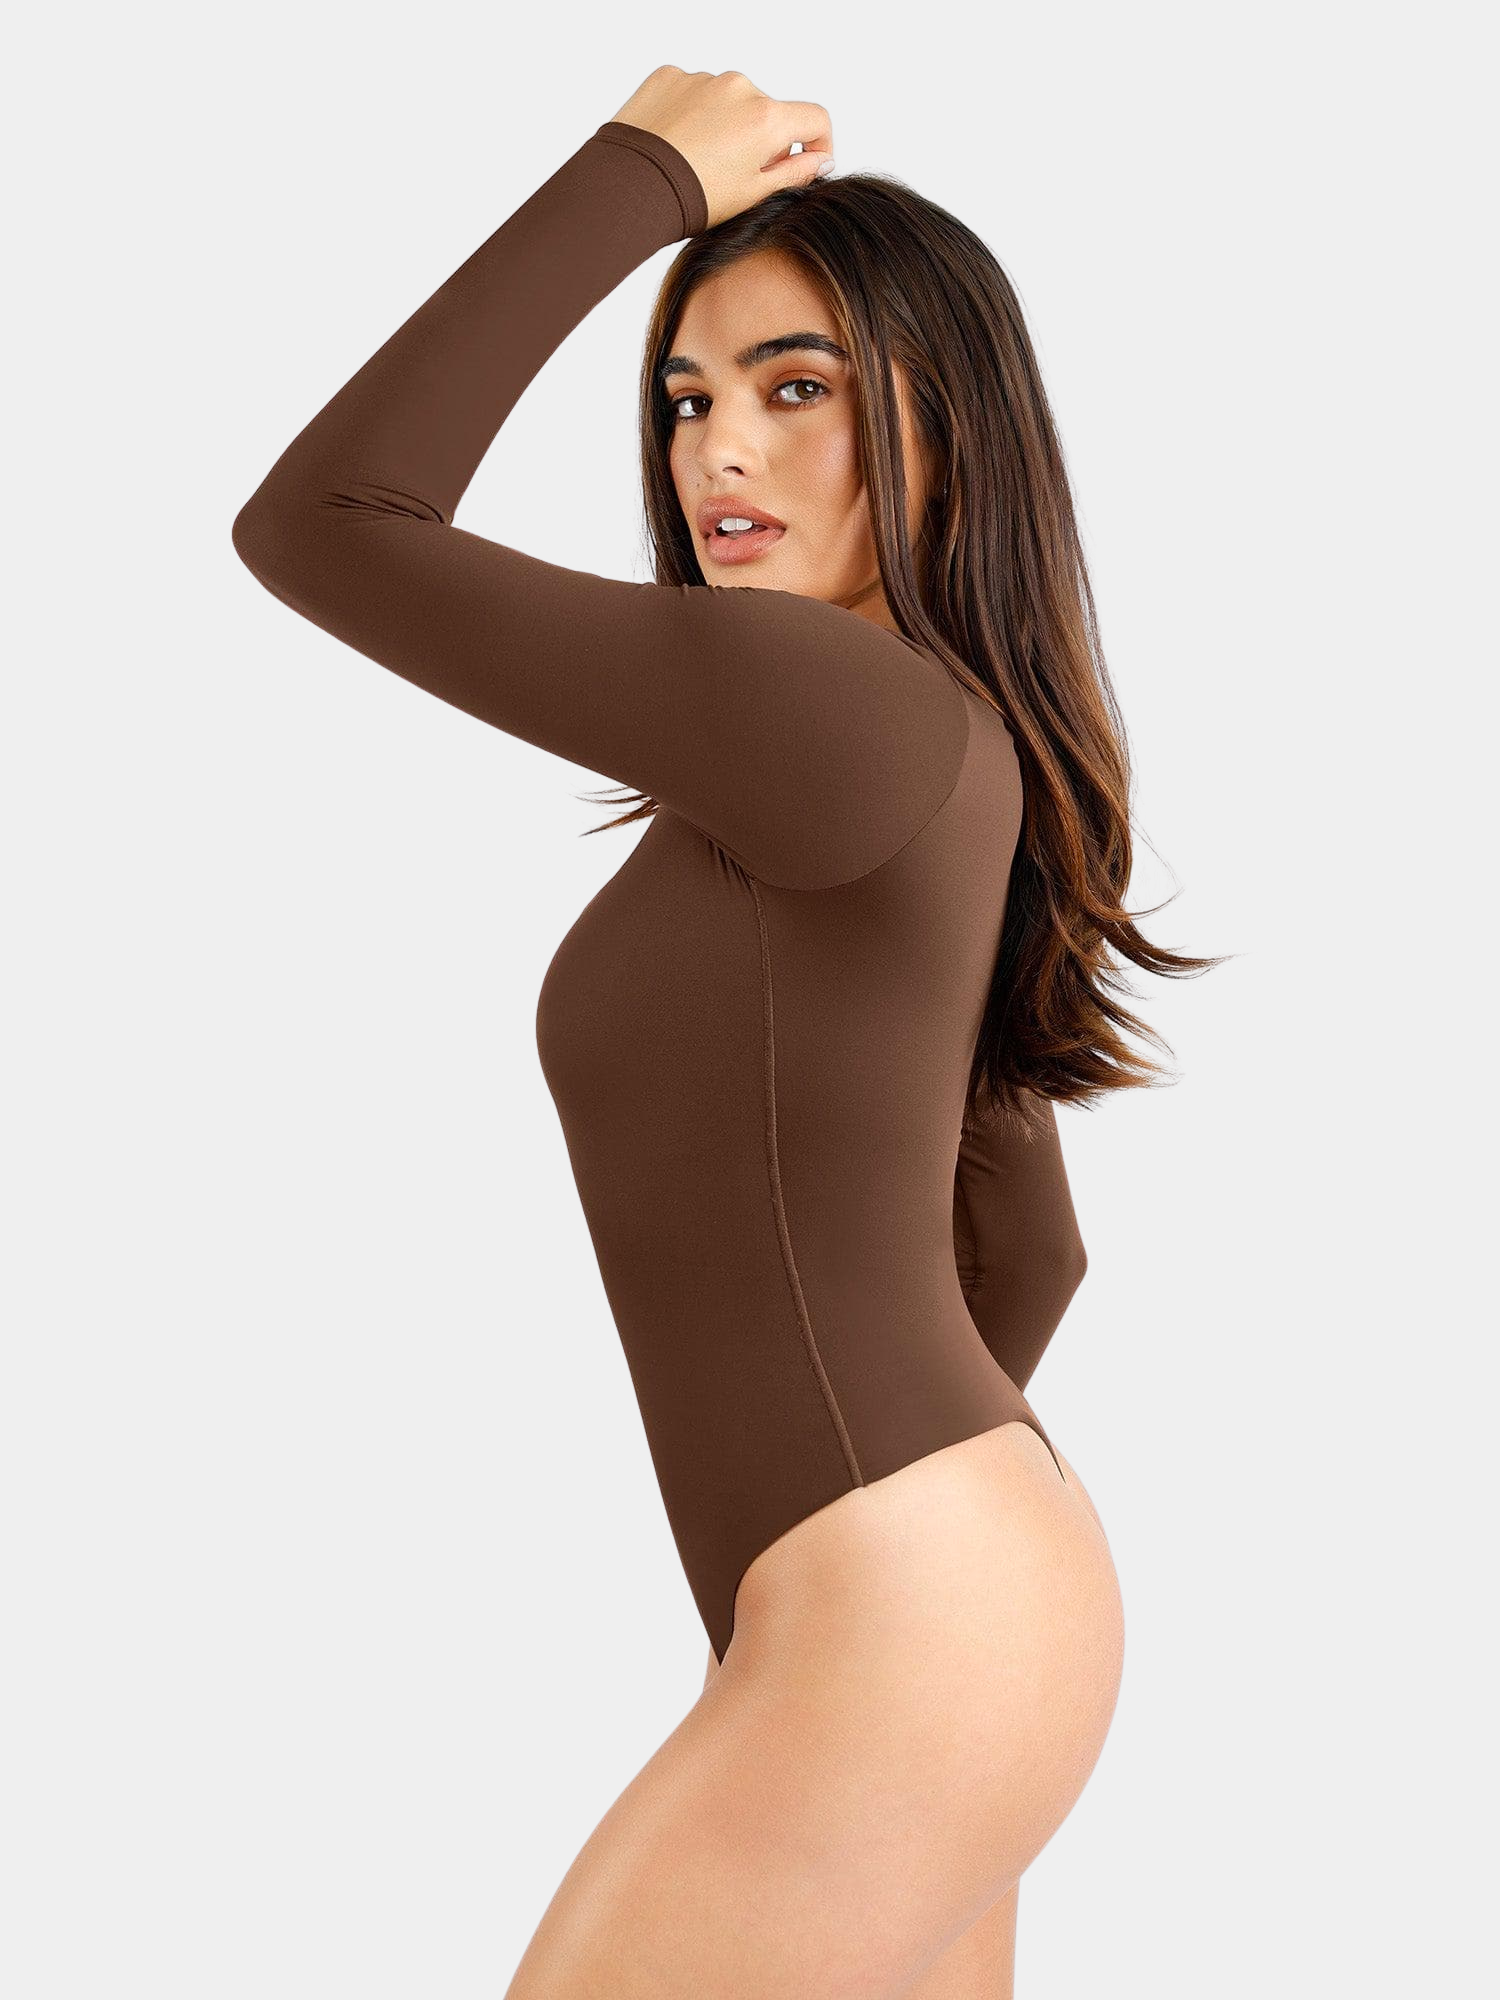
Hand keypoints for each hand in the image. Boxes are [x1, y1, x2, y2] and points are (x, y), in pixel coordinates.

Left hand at [609, 66, 833, 228]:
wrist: (632, 186)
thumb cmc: (692, 198)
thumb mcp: (752, 194)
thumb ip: (795, 173)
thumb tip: (821, 161)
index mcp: (766, 117)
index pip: (814, 118)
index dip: (818, 143)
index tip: (807, 162)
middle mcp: (739, 87)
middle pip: (767, 111)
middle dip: (760, 139)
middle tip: (733, 174)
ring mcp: (702, 78)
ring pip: (728, 101)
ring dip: (724, 125)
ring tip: (698, 160)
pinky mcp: (670, 76)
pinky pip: (693, 92)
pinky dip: (692, 114)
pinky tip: (677, 143)